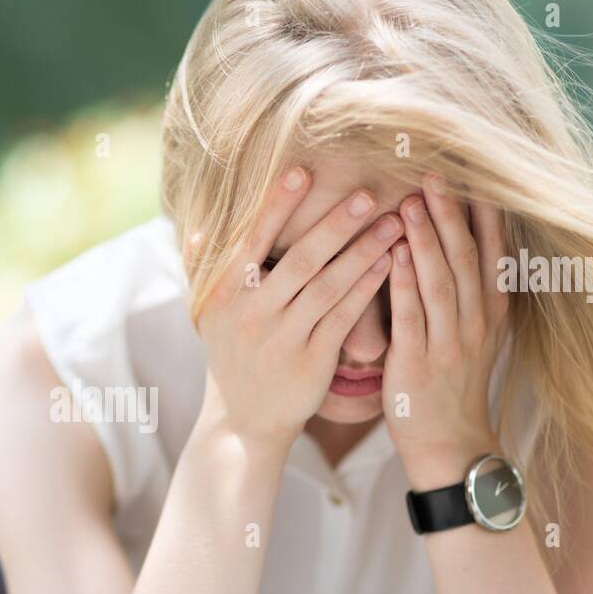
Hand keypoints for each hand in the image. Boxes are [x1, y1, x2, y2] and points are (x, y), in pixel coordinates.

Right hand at [192, 166, 403, 456]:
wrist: (243, 421)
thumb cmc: (231, 357)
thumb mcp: (209, 316)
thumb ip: (204, 271)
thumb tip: (198, 229)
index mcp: (224, 296)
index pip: (251, 242)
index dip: (276, 207)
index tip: (302, 171)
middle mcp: (250, 315)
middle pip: (299, 261)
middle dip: (335, 225)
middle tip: (368, 194)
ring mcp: (282, 340)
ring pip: (328, 288)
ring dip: (363, 253)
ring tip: (394, 224)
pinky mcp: (310, 362)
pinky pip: (343, 318)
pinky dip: (367, 289)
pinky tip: (389, 264)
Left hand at [382, 173, 509, 488]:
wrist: (450, 443)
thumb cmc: (452, 381)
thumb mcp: (474, 332)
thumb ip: (468, 288)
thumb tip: (457, 236)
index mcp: (492, 309)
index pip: (493, 249)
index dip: (482, 210)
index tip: (471, 170)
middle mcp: (477, 321)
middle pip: (466, 256)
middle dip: (451, 212)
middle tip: (434, 171)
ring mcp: (451, 342)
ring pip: (441, 280)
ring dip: (426, 239)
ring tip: (411, 200)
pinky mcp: (419, 363)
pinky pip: (411, 316)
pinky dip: (403, 282)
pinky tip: (392, 253)